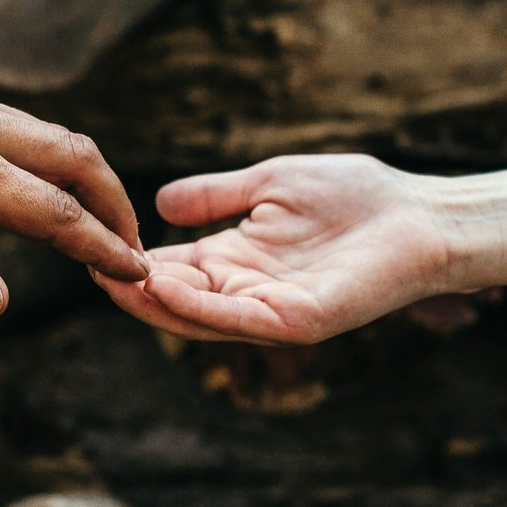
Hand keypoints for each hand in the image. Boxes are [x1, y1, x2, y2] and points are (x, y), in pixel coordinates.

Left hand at [0, 36, 147, 315]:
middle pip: (77, 159)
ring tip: (94, 217)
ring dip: (86, 177)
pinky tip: (33, 179)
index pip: (57, 214)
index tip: (134, 273)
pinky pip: (19, 123)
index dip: (102, 247)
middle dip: (115, 204)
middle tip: (131, 246)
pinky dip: (50, 155)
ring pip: (51, 135)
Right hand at [95, 154, 458, 343]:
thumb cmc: (357, 197)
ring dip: (152, 301)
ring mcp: (273, 311)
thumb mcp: (269, 184)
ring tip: (110, 279)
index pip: (174, 268)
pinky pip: (238, 320)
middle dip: (131, 286)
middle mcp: (249, 292)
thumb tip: (159, 205)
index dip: (135, 258)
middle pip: (177, 298)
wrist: (421, 213)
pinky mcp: (301, 321)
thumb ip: (216, 197)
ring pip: (199, 316)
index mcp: (239, 260)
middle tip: (85, 265)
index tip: (91, 240)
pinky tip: (164, 287)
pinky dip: (197, 308)